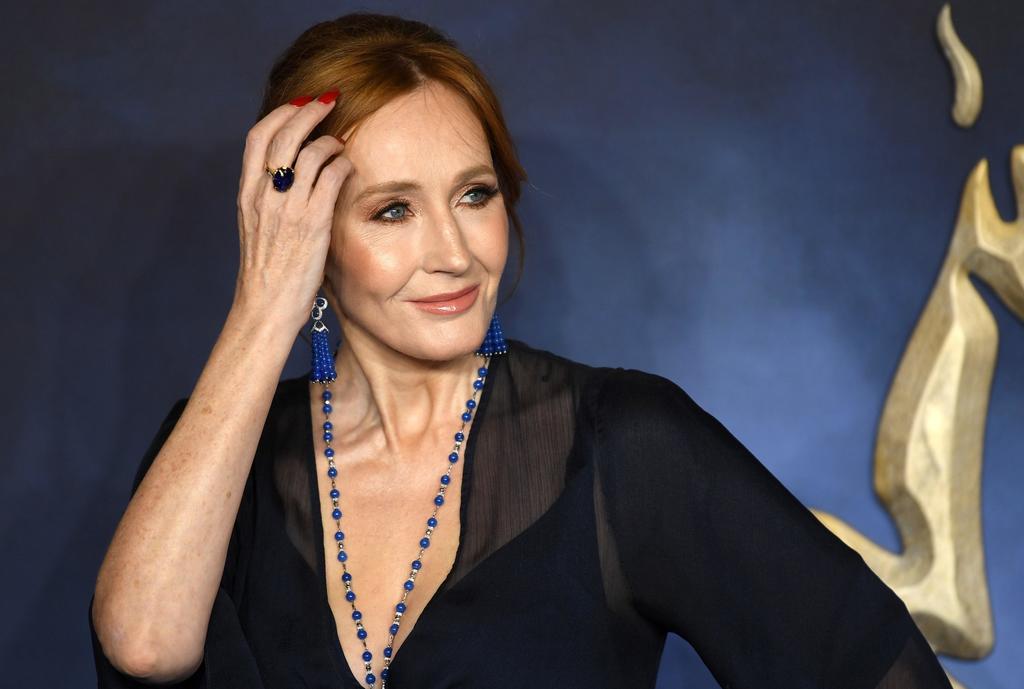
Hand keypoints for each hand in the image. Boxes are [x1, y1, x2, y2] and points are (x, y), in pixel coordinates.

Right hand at [231, 90, 351, 331]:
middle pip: (285, 134)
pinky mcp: (312, 223)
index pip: (257, 137)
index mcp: (247, 194)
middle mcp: (264, 195)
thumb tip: (291, 176)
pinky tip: (349, 168)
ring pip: (311, 152)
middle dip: (309, 110)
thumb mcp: (258, 228)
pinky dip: (343, 165)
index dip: (280, 113)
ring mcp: (288, 208)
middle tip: (329, 100)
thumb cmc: (267, 273)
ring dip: (331, 140)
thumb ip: (270, 200)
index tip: (299, 104)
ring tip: (342, 142)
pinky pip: (331, 177)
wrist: (265, 307)